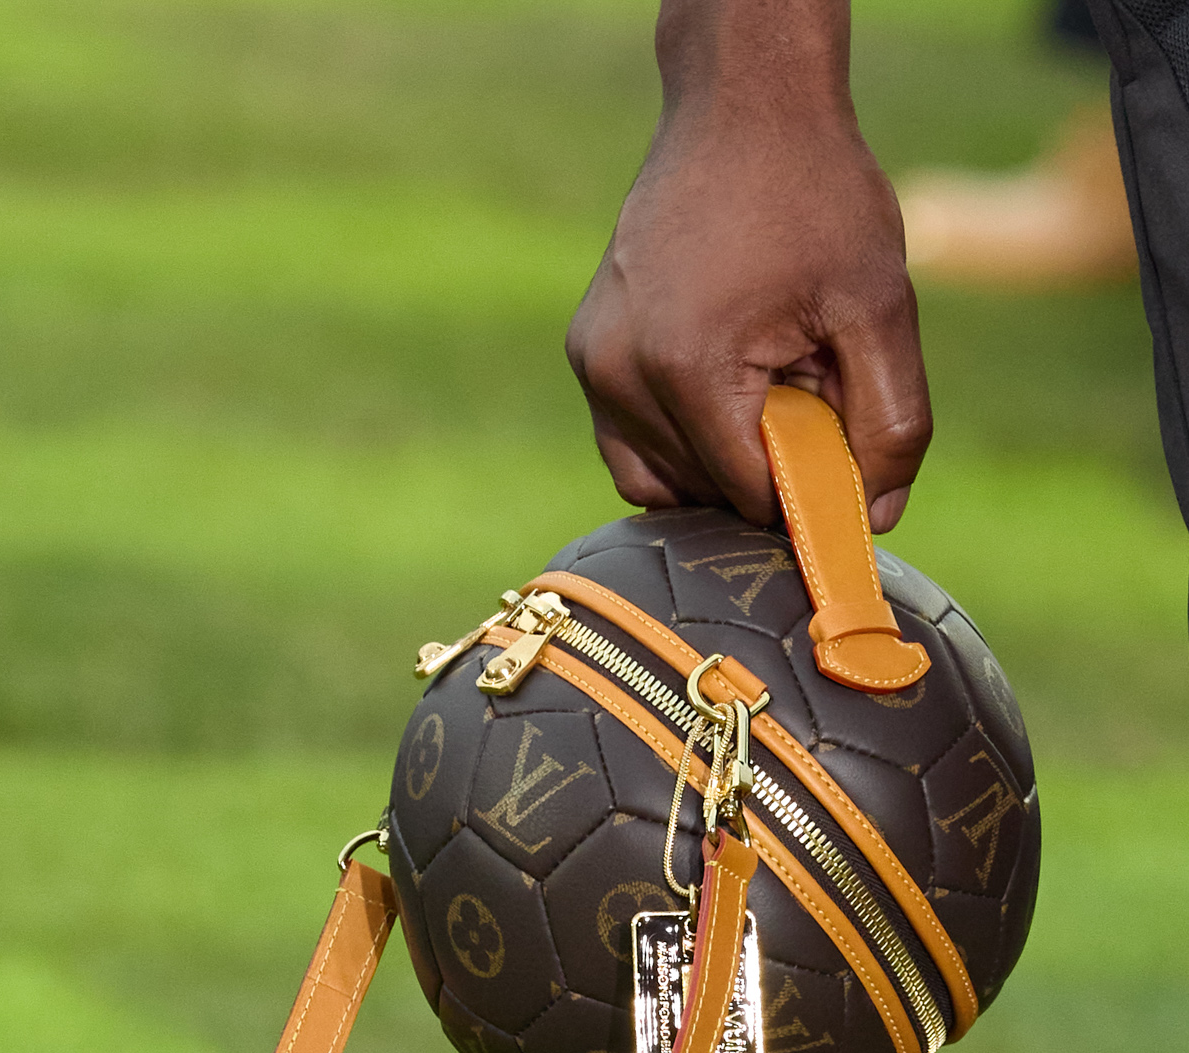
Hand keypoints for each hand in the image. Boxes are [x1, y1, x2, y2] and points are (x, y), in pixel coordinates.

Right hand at [566, 4, 930, 531]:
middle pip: (704, 493)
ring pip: (661, 481)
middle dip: (762, 464)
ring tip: (761, 377)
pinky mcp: (587, 355)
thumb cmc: (815, 194)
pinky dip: (681, 443)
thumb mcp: (880, 306)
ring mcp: (594, 366)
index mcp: (686, 370)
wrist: (741, 105)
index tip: (834, 436)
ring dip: (720, 458)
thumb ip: (892, 422)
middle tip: (800, 381)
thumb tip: (873, 519)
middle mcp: (620, 376)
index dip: (804, 486)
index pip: (749, 497)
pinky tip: (723, 389)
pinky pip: (631, 446)